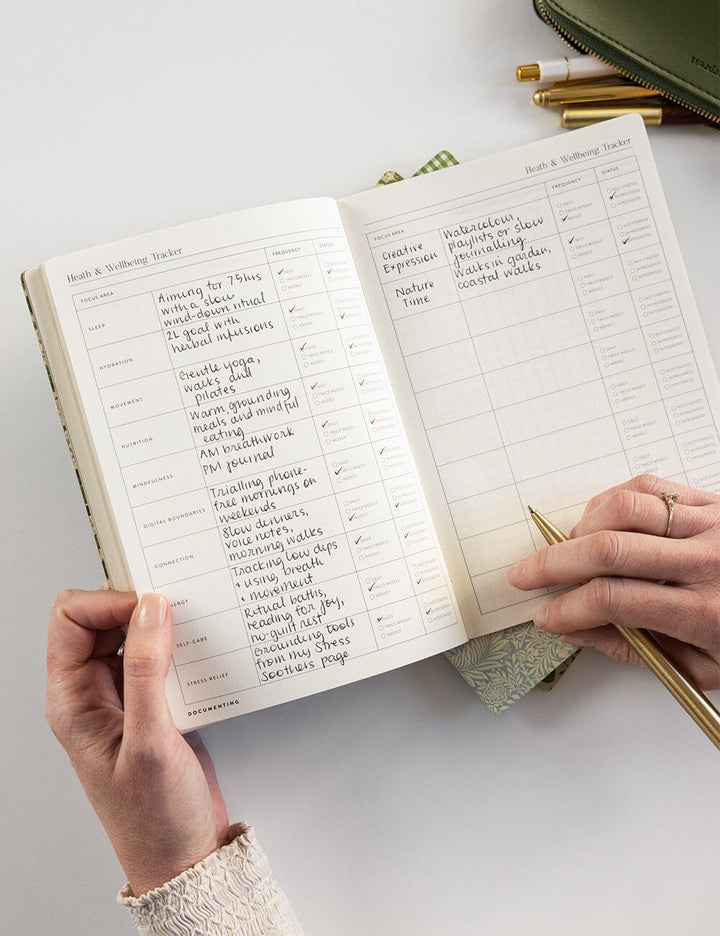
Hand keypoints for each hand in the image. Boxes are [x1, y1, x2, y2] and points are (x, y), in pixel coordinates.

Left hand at [45, 589, 229, 894]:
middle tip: (177, 601)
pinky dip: (180, 645)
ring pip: (132, 634)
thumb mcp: (151, 743)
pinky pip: (160, 656)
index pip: (71, 621)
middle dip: (136, 604)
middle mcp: (93, 693)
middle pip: (100, 620)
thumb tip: (152, 608)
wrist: (184, 857)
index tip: (151, 602)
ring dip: (161, 623)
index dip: (108, 602)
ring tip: (193, 621)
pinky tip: (203, 650)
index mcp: (73, 701)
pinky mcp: (155, 704)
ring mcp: (124, 698)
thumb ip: (148, 671)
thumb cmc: (155, 818)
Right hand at [506, 474, 719, 689]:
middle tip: (523, 573)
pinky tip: (599, 518)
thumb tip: (575, 629)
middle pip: (608, 550)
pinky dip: (613, 499)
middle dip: (553, 563)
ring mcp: (712, 524)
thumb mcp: (701, 669)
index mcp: (707, 612)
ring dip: (581, 528)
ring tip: (565, 549)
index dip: (567, 609)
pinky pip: (651, 487)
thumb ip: (635, 649)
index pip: (614, 602)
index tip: (544, 616)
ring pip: (625, 508)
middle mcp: (708, 561)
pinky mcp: (713, 502)